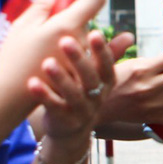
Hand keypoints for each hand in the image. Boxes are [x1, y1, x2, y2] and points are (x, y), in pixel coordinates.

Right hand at [0, 0, 105, 115]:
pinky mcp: (78, 73)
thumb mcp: (23, 26)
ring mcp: (81, 60)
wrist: (11, 97)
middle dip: (71, 16)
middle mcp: (81, 41)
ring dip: (69, 36)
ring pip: (81, 38)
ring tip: (43, 42)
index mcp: (69, 25)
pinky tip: (47, 57)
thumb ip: (43, 5)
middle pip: (85, 20)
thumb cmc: (14, 58)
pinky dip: (66, 53)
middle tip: (47, 20)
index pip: (96, 1)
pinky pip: (77, 56)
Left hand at [30, 23, 117, 146]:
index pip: (106, 65)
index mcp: (105, 83)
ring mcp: (81, 111)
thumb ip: (108, 55)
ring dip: (61, 78)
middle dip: (79, 59)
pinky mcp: (64, 121)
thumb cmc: (82, 93)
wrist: (71, 131)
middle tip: (65, 41)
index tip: (94, 32)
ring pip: (73, 94)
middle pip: (90, 78)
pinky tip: (32, 82)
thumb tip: (130, 36)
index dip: (102, 50)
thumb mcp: (96, 76)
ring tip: (47, 62)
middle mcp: (96, 97)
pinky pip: (54, 107)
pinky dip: (44, 95)